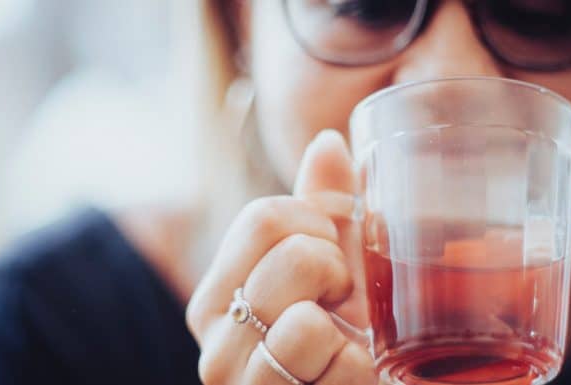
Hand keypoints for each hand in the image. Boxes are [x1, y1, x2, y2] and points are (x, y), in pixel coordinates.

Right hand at [186, 130, 375, 384]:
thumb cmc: (345, 340)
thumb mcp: (336, 267)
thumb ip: (326, 206)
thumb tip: (327, 138)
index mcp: (218, 290)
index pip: (263, 217)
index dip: (318, 227)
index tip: (332, 261)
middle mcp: (213, 334)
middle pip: (289, 252)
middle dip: (335, 271)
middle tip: (339, 307)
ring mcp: (238, 380)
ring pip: (303, 314)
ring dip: (346, 326)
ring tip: (342, 346)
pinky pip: (324, 358)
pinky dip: (357, 366)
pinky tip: (350, 377)